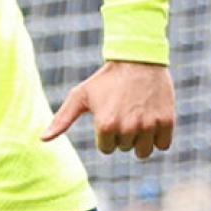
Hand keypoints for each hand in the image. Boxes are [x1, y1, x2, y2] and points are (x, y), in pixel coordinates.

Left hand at [42, 61, 175, 156]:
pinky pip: (163, 145)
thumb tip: (43, 139)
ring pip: (144, 152)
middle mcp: (128, 127)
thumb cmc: (106, 79)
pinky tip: (152, 120)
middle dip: (123, 134)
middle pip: (125, 149)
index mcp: (106, 124)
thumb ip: (62, 119)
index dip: (107, 133)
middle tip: (124, 111)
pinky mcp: (167, 121)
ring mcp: (149, 125)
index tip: (109, 114)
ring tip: (138, 118)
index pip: (107, 149)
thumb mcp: (81, 95)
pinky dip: (159, 138)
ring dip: (141, 140)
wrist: (138, 59)